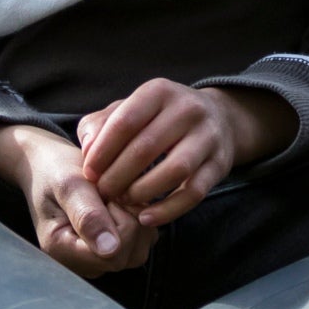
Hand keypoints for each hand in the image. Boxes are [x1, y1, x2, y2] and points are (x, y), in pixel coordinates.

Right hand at [0, 120, 152, 276]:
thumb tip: (110, 250)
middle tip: (106, 193)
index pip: (112, 255)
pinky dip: (137, 216)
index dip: (118, 219)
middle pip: (130, 253)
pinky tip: (117, 203)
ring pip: (141, 246)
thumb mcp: (68, 184)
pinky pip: (144, 239)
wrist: (51, 166)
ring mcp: (100, 259)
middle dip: (127, 216)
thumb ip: (88, 216)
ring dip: (134, 214)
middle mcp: (82, 263)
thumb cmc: (56, 170)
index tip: (102, 193)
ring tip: (109, 198)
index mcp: (63, 251)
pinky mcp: (116, 251)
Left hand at [78, 80, 294, 228]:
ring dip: (142, 192)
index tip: (88, 174)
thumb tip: (87, 151)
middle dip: (118, 176)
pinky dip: (168, 210)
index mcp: (159, 91)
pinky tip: (146, 217)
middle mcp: (188, 109)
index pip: (125, 122)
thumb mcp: (130, 109)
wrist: (219, 119)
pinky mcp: (220, 164)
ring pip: (174, 170)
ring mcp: (208, 136)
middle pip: (146, 148)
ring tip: (124, 202)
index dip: (102, 151)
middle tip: (104, 193)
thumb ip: (101, 125)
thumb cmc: (159, 118)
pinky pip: (194, 192)